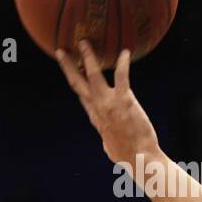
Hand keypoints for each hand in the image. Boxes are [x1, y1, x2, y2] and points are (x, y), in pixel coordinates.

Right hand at [55, 44, 159, 165]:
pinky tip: (125, 53)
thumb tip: (110, 144)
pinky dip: (123, 63)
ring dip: (88, 57)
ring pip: (93, 75)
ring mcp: (109, 103)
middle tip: (62, 52)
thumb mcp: (112, 148)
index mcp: (95, 119)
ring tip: (84, 43)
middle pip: (77, 83)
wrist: (139, 158)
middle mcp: (98, 108)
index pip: (82, 96)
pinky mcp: (124, 100)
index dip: (76, 82)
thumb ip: (109, 140)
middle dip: (69, 66)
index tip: (71, 70)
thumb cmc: (129, 156)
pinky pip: (121, 76)